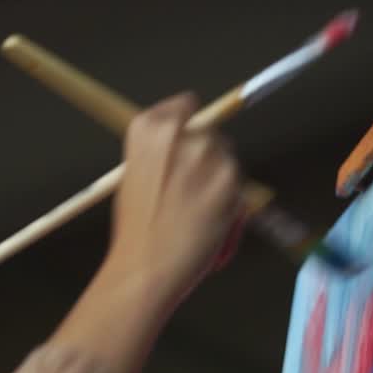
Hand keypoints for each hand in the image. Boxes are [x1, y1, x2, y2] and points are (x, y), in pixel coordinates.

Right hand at [107, 92, 241, 305]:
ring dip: (218, 179)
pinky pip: (238, 185)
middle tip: (189, 188)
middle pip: (211, 132)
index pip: (185, 105)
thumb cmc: (136, 229)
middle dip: (206, 156)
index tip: (187, 142)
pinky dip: (229, 200)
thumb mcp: (134, 176)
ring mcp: (207, 155)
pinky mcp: (230, 180)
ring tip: (194, 209)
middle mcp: (179, 133)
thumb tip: (184, 147)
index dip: (188, 125)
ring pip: (227, 159)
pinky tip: (206, 219)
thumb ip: (161, 153)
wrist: (146, 266)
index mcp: (148, 129)